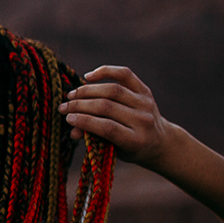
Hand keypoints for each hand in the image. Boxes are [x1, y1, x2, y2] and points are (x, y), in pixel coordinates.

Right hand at [58, 66, 173, 168]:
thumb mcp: (113, 150)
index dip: (85, 121)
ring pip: (113, 90)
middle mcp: (143, 120)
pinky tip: (89, 77)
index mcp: (136, 140)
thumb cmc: (130, 148)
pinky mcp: (145, 90)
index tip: (68, 118)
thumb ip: (94, 139)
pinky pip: (124, 74)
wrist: (159, 141)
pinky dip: (105, 72)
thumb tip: (72, 130)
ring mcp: (146, 103)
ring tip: (72, 94)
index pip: (107, 128)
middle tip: (63, 106)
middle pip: (107, 107)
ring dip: (88, 91)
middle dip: (81, 105)